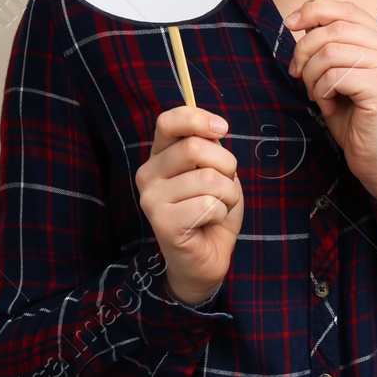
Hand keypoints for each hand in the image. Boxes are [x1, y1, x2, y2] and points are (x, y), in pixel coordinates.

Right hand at [135, 107, 243, 305]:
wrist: (206, 257)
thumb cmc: (212, 209)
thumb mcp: (216, 170)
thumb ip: (210, 147)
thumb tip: (214, 128)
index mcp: (160, 155)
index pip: (169, 121)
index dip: (198, 118)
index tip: (223, 128)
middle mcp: (148, 174)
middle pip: (196, 147)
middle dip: (227, 165)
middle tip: (224, 185)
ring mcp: (151, 199)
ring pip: (209, 178)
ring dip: (227, 194)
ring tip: (217, 207)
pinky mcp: (162, 223)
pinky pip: (209, 205)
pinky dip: (221, 213)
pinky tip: (208, 224)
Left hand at [286, 0, 376, 205]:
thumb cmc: (359, 119)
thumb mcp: (340, 74)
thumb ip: (330, 46)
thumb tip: (302, 21)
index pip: (347, 9)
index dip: (314, 11)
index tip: (290, 23)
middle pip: (334, 28)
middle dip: (305, 50)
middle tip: (298, 74)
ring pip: (331, 51)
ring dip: (313, 76)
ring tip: (318, 95)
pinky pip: (335, 76)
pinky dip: (321, 91)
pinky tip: (329, 106)